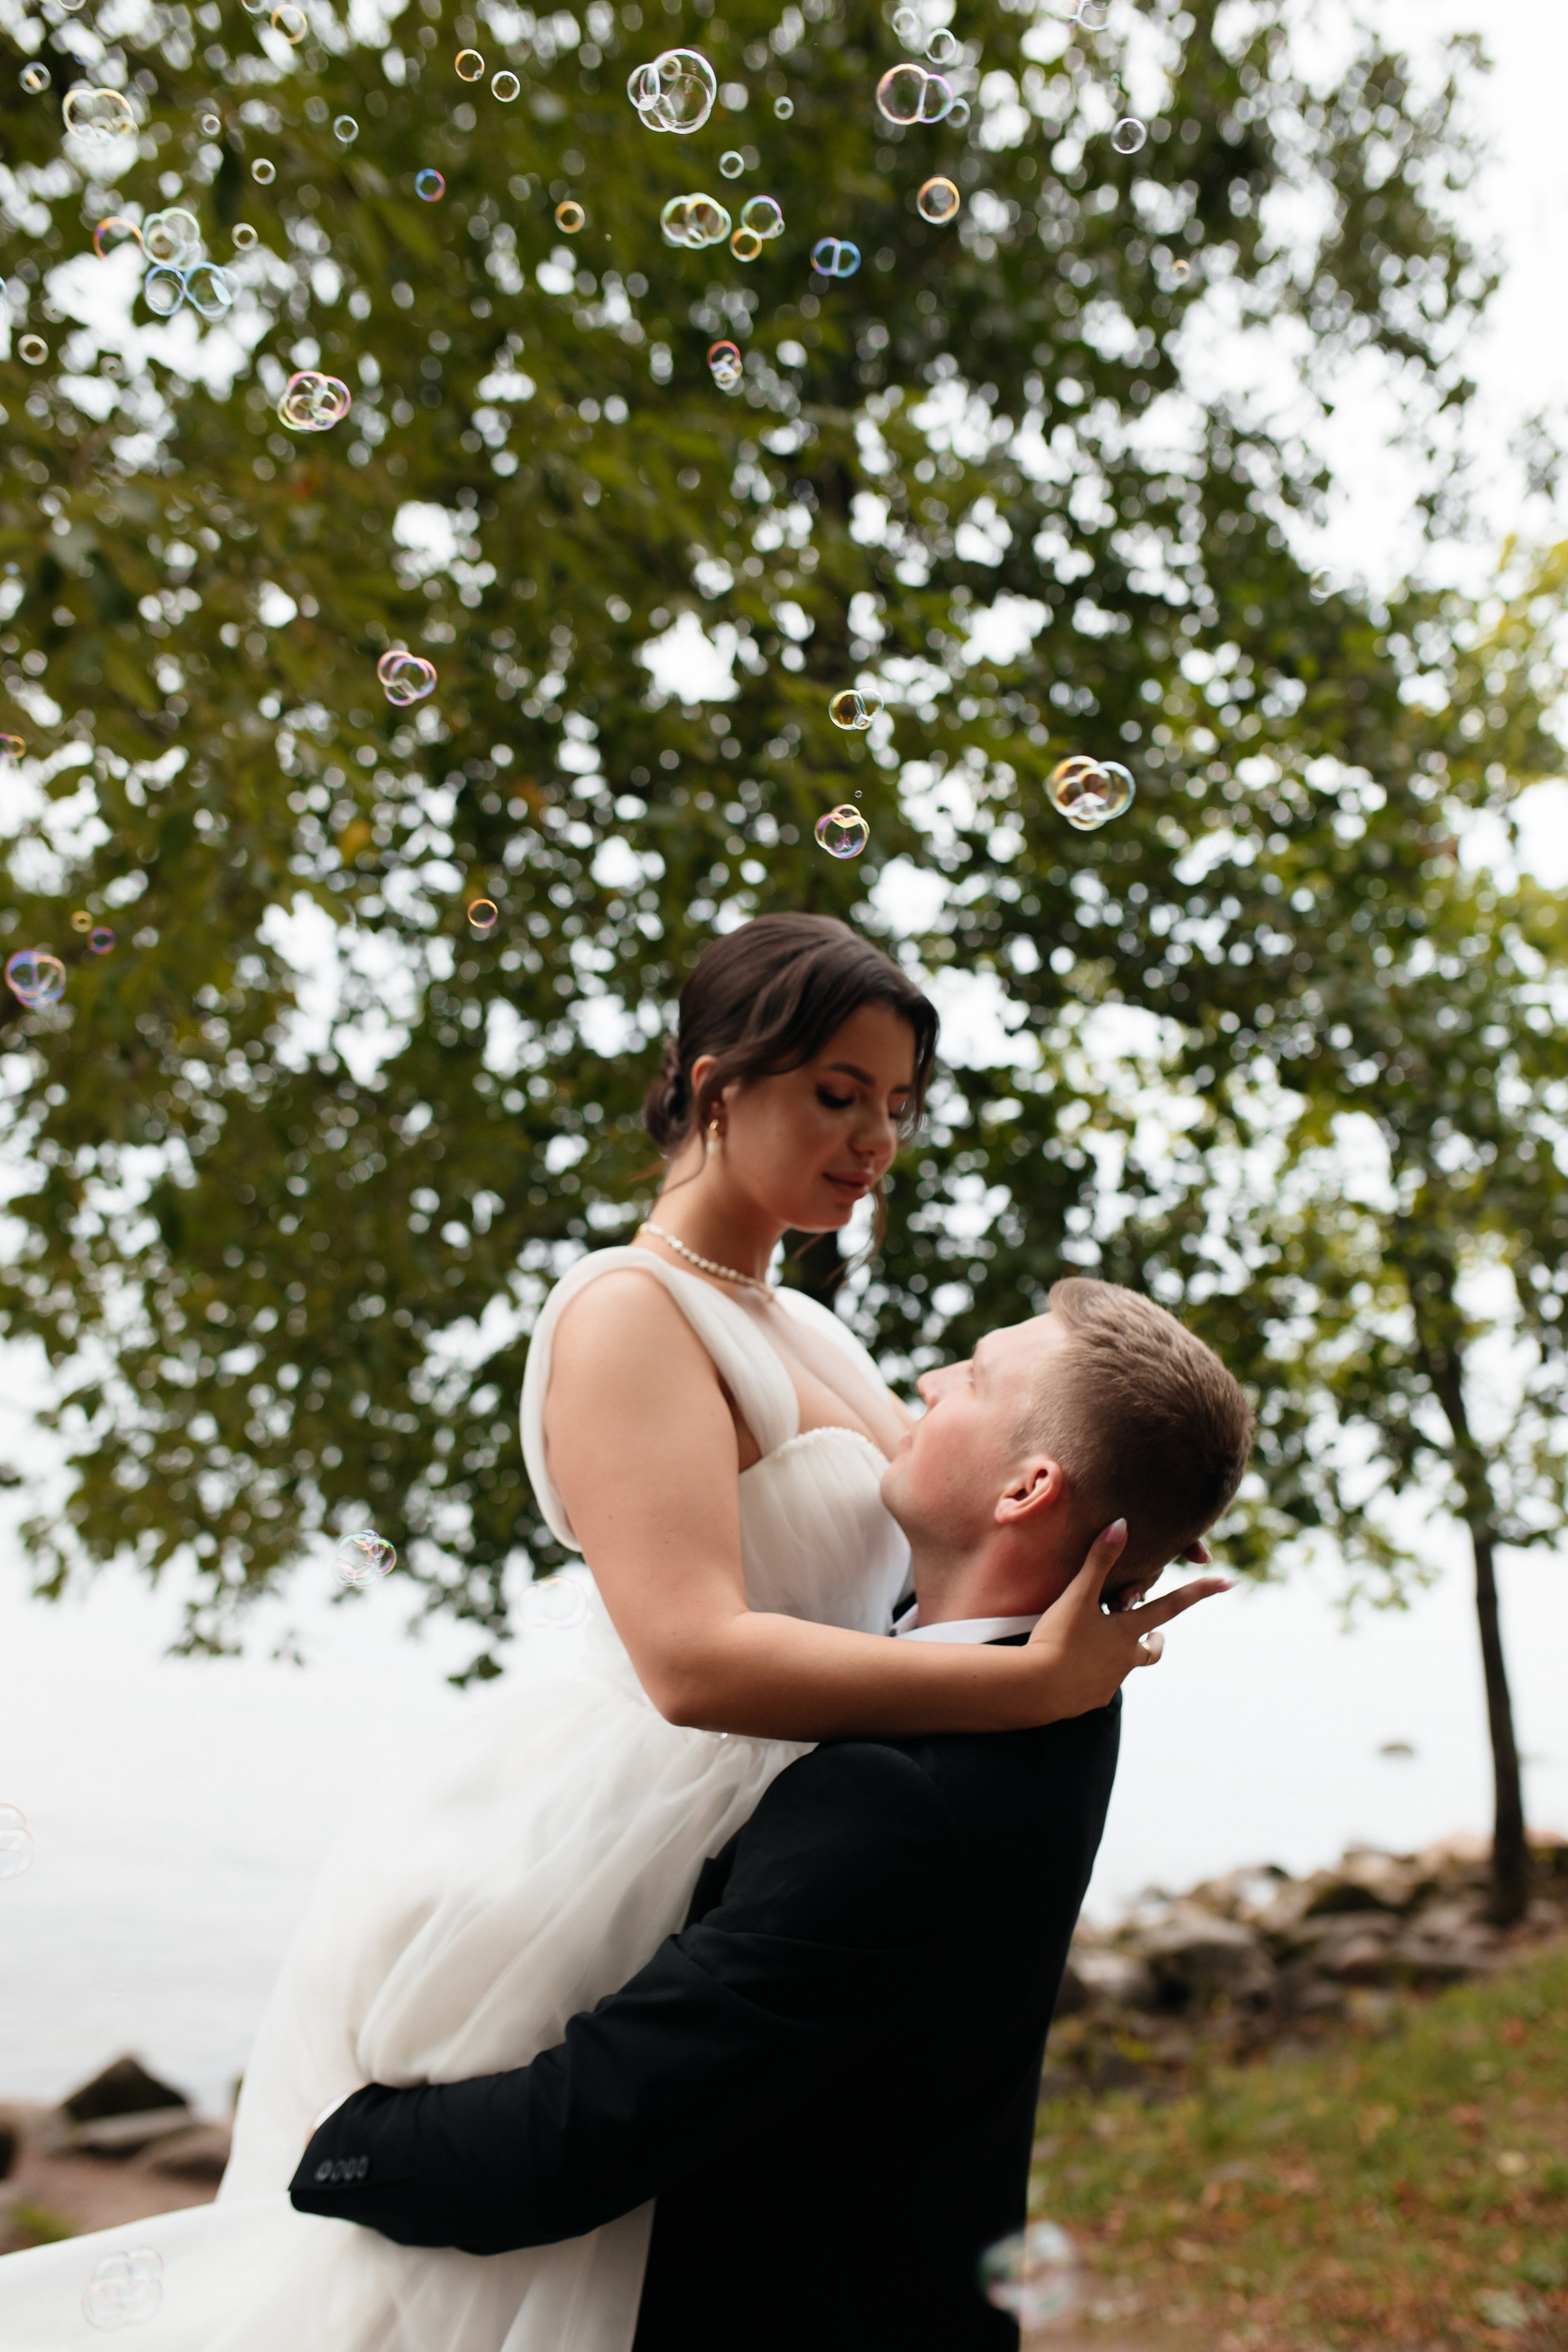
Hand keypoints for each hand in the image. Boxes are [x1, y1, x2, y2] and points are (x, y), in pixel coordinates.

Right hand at [1023, 1521, 1232, 1717]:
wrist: (1038, 1689)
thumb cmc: (1060, 1639)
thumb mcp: (1078, 1596)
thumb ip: (1099, 1561)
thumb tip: (1121, 1523)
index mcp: (1129, 1632)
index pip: (1172, 1605)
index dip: (1200, 1591)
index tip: (1229, 1582)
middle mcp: (1127, 1659)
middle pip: (1151, 1648)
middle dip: (1156, 1639)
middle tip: (1156, 1634)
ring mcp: (1110, 1681)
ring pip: (1124, 1666)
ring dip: (1122, 1655)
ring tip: (1107, 1648)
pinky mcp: (1091, 1698)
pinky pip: (1098, 1683)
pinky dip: (1093, 1673)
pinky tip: (1075, 1669)